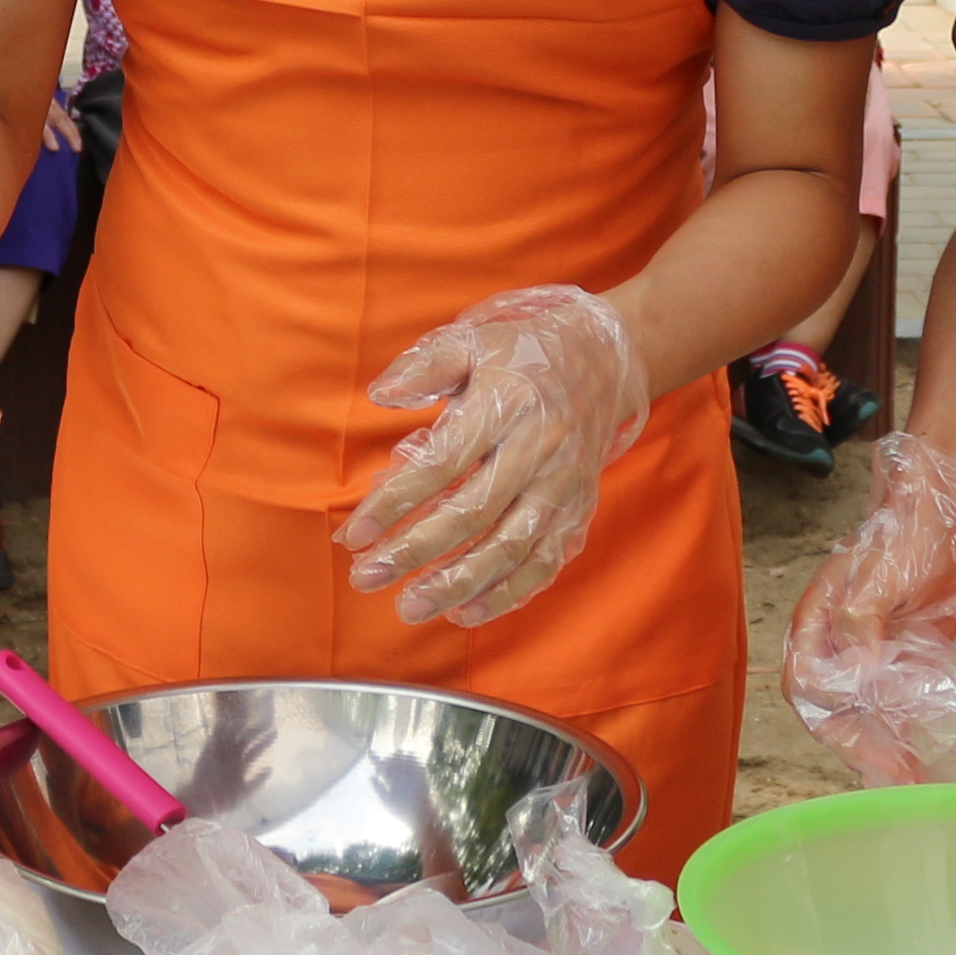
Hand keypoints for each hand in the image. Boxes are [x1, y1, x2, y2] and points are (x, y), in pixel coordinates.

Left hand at [344, 284, 644, 625]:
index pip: (442, 462)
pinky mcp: (577, 511)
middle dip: (416, 552)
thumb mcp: (471, 342)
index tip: (353, 535)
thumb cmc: (520, 355)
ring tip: (410, 607)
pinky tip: (466, 613)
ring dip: (459, 584)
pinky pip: (545, 562)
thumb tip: (379, 394)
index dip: (395, 502)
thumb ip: (425, 366)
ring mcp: (562, 486)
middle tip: (365, 578)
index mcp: (505, 404)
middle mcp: (539, 449)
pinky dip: (508, 594)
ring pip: (511, 547)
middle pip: (474, 513)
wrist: (602, 362)